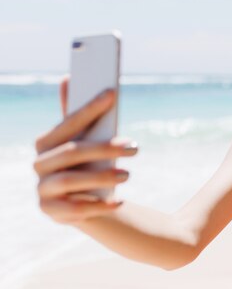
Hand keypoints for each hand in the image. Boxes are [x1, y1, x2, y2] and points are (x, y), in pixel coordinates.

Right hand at [32, 74, 138, 223]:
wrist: (82, 201)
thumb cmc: (86, 162)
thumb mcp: (85, 139)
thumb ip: (77, 113)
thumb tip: (68, 77)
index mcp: (46, 142)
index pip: (69, 122)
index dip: (90, 107)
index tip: (112, 94)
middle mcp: (39, 164)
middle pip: (72, 152)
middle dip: (104, 148)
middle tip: (134, 147)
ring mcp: (42, 189)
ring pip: (70, 181)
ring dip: (101, 176)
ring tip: (128, 175)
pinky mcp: (51, 211)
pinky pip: (75, 209)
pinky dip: (99, 205)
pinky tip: (119, 202)